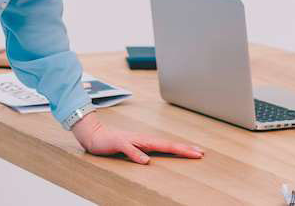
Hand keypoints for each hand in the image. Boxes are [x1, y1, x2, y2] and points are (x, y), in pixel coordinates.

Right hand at [71, 114, 204, 164]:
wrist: (94, 134)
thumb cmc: (114, 142)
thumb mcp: (133, 150)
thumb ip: (145, 153)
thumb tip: (156, 160)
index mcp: (146, 142)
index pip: (169, 146)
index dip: (184, 149)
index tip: (199, 153)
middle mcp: (142, 139)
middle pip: (166, 144)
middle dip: (184, 148)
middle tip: (199, 153)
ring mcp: (131, 140)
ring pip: (153, 144)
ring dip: (169, 148)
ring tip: (184, 153)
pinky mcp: (119, 143)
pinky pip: (129, 149)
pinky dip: (137, 154)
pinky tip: (146, 161)